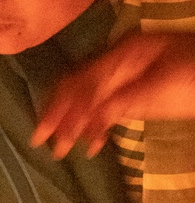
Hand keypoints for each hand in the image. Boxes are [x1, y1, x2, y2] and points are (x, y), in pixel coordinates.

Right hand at [33, 35, 194, 156]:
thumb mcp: (161, 89)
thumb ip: (121, 102)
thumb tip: (85, 119)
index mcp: (124, 54)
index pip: (79, 81)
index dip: (60, 108)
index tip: (45, 133)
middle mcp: (121, 60)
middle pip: (78, 85)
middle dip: (59, 114)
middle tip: (42, 141)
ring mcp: (130, 74)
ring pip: (89, 97)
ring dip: (73, 121)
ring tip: (62, 148)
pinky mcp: (139, 88)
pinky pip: (107, 104)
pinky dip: (94, 124)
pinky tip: (91, 143)